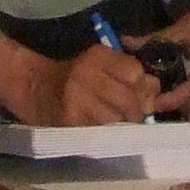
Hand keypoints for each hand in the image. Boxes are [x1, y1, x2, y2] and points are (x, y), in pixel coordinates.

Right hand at [53, 43, 167, 126]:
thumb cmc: (75, 76)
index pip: (135, 72)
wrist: (35, 87)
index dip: (142, 88)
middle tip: (132, 118)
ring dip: (119, 125)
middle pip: (127, 98)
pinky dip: (103, 133)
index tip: (141, 97)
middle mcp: (87, 73)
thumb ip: (129, 73)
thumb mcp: (101, 64)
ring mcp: (76, 97)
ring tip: (113, 123)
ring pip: (114, 118)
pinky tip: (98, 129)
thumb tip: (154, 92)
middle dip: (134, 112)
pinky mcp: (68, 119)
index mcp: (98, 56)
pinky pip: (97, 131)